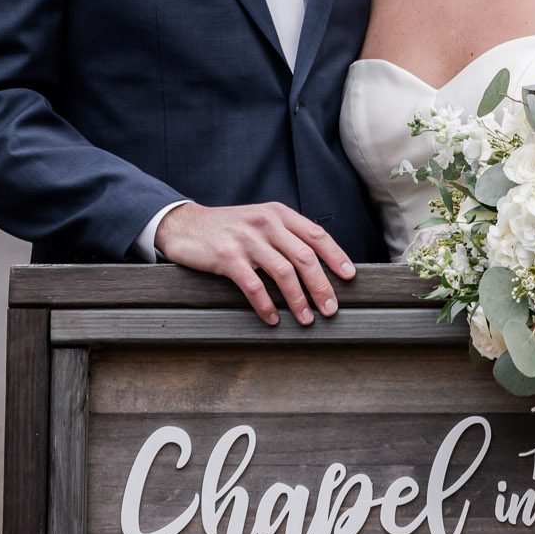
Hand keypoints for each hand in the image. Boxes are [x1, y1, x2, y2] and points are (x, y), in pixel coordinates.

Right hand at [153, 200, 354, 326]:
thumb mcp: (260, 221)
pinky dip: (266, 306)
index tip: (349, 276)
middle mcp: (266, 223)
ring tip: (307, 319)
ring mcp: (246, 239)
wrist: (185, 224)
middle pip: (304, 257)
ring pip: (283, 272)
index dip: (335, 256)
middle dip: (321, 286)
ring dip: (298, 300)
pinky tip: (272, 320)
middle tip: (331, 309)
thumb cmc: (229, 228)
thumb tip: (317, 265)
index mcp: (279, 214)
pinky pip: (254, 286)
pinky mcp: (227, 257)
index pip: (316, 234)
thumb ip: (285, 236)